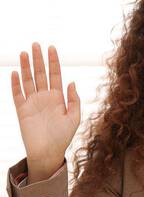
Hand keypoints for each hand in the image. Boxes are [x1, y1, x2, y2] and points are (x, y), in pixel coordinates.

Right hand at [11, 43, 79, 182]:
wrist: (48, 152)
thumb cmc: (63, 137)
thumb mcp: (74, 119)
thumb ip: (74, 101)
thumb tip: (72, 82)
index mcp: (58, 99)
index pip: (55, 76)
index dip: (53, 62)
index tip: (51, 48)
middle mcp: (44, 98)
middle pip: (40, 74)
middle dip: (39, 59)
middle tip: (36, 44)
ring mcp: (32, 102)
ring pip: (28, 80)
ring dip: (26, 66)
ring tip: (24, 53)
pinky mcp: (22, 109)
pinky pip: (17, 93)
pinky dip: (15, 83)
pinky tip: (15, 72)